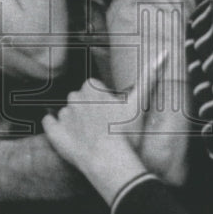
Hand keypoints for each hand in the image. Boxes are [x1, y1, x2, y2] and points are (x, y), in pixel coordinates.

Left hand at [42, 74, 157, 203]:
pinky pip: (48, 123)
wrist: (109, 161)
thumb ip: (149, 77)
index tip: (110, 111)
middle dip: (87, 108)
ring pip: (67, 112)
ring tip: (88, 135)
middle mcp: (74, 98)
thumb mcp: (139, 103)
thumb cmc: (126, 132)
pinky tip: (65, 134)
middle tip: (101, 124)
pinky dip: (54, 127)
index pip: (93, 86)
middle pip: (79, 98)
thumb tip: (164, 53)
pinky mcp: (54, 133)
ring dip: (74, 120)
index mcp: (91, 88)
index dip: (102, 99)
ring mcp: (63, 116)